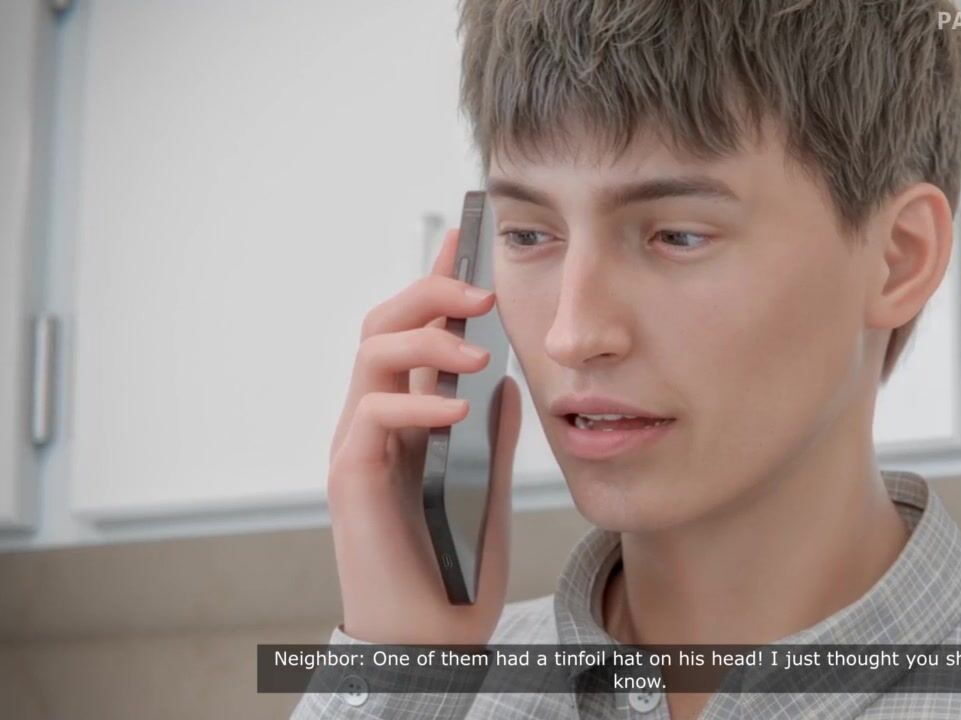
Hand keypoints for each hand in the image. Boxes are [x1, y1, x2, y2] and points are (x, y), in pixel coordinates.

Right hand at [325, 226, 520, 643]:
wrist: (434, 636)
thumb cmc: (455, 564)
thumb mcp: (487, 483)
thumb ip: (491, 431)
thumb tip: (509, 380)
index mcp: (410, 416)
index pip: (417, 332)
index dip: (436, 281)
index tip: (466, 237)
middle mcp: (377, 421)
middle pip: (384, 326)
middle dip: (429, 294)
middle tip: (478, 290)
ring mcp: (359, 447)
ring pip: (369, 356)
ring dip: (424, 340)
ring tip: (476, 351)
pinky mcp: (351, 478)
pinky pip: (372, 417)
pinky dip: (415, 403)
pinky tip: (455, 408)